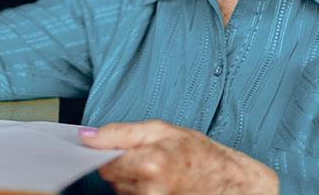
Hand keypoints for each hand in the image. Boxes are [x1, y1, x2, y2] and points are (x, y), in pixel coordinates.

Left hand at [79, 120, 278, 194]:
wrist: (231, 183)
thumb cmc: (201, 154)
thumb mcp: (162, 130)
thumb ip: (120, 132)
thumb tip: (87, 136)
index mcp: (149, 162)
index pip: (104, 163)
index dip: (108, 153)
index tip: (116, 149)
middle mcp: (149, 188)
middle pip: (111, 179)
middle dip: (122, 166)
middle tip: (146, 157)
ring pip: (122, 191)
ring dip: (132, 180)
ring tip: (158, 171)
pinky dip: (141, 192)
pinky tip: (159, 184)